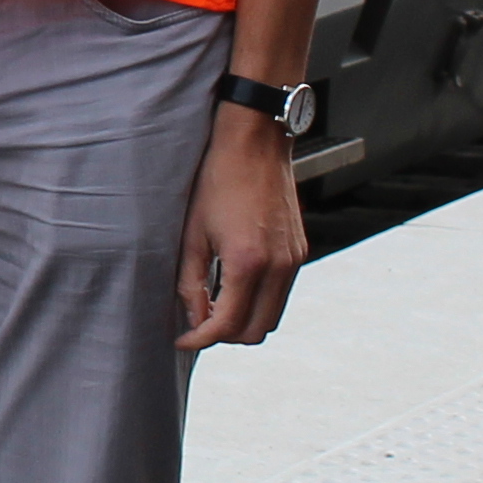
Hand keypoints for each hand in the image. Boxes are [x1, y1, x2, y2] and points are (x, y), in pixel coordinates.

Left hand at [170, 104, 307, 351]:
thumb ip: (190, 282)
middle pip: (255, 331)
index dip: (200, 340)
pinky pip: (282, 294)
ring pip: (272, 317)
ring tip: (214, 305)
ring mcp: (294, 260)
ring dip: (244, 321)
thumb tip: (194, 318)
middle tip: (197, 323)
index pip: (227, 325)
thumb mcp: (192, 233)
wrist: (255, 142)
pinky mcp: (300, 251)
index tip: (183, 340)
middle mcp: (278, 266)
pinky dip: (259, 302)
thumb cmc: (217, 180)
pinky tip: (235, 286)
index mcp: (248, 262)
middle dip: (224, 336)